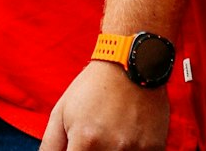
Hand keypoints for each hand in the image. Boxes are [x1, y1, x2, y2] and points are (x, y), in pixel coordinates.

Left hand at [39, 60, 168, 150]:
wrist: (131, 62)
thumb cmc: (92, 88)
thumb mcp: (61, 113)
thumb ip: (50, 146)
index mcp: (85, 141)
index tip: (78, 147)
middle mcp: (111, 148)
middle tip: (94, 138)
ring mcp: (135, 149)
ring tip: (111, 134)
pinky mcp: (155, 146)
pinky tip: (127, 137)